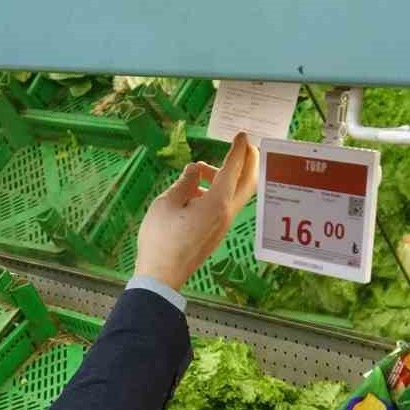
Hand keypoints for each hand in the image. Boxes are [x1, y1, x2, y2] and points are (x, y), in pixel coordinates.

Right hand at [133, 132, 259, 291]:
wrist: (162, 275)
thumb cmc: (161, 237)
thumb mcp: (167, 202)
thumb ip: (184, 182)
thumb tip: (195, 171)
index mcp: (217, 202)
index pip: (233, 169)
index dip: (238, 149)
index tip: (241, 135)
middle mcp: (227, 212)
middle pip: (247, 182)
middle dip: (248, 161)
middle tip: (243, 145)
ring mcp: (223, 225)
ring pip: (236, 194)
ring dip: (227, 177)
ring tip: (200, 171)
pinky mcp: (217, 233)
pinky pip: (226, 205)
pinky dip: (220, 191)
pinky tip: (197, 191)